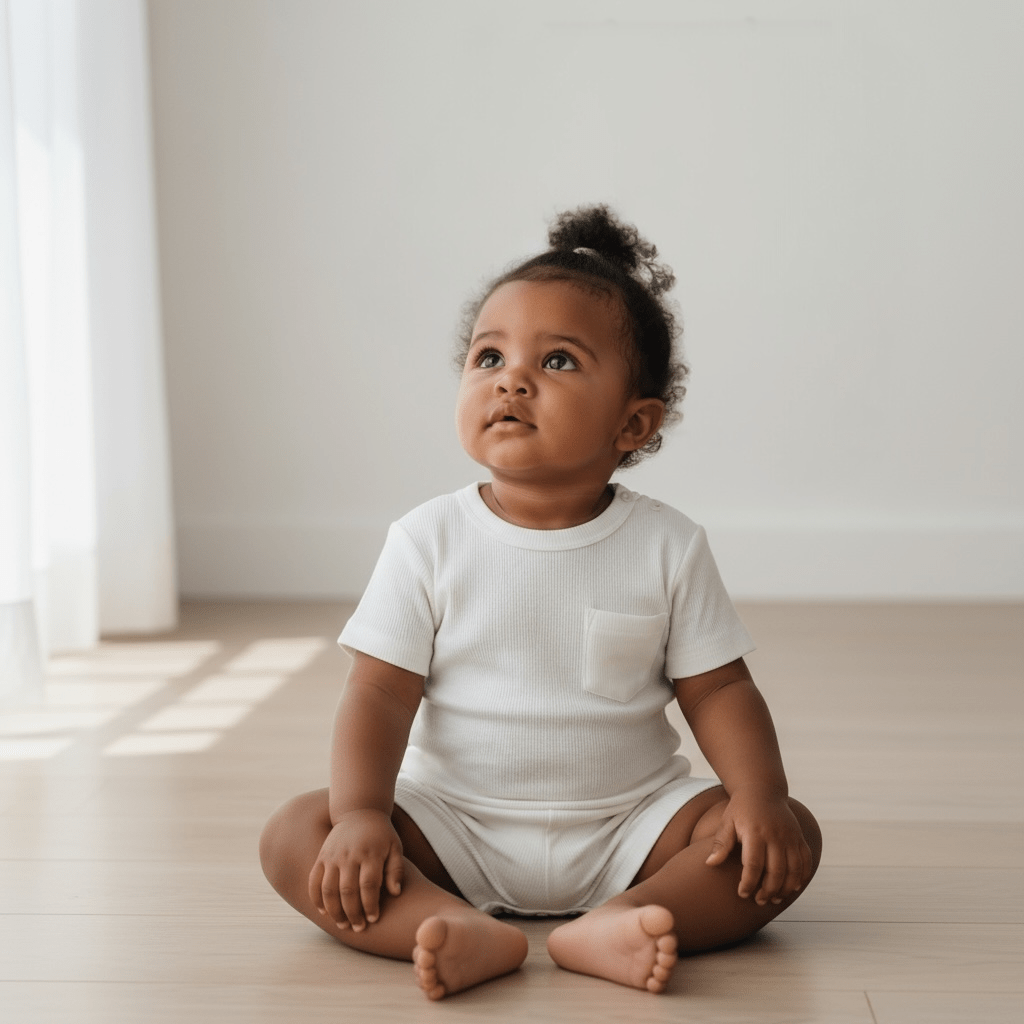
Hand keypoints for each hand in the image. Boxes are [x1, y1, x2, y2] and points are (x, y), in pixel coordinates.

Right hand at [308, 809, 403, 930]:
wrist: (359, 812)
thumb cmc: (381, 834)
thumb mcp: (395, 847)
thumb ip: (396, 870)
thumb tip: (395, 893)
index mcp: (369, 854)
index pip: (368, 886)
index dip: (370, 905)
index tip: (374, 919)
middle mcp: (349, 856)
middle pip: (347, 891)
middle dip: (353, 913)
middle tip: (358, 928)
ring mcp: (332, 856)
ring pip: (328, 890)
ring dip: (334, 911)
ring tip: (342, 924)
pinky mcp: (321, 857)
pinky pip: (314, 881)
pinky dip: (316, 899)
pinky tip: (324, 912)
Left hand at [704, 788, 812, 905]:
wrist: (762, 790)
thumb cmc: (740, 808)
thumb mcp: (727, 821)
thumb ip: (720, 843)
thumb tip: (710, 864)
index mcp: (754, 831)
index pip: (753, 864)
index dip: (748, 883)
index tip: (742, 894)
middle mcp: (775, 834)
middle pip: (776, 871)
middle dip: (768, 891)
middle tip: (758, 901)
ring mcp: (790, 836)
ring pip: (793, 870)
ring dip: (785, 888)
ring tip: (774, 899)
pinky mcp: (799, 837)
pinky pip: (806, 861)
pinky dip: (801, 877)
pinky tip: (792, 887)